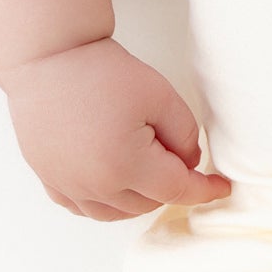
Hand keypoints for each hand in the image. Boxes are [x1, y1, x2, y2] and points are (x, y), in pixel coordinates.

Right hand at [2, 37, 234, 220]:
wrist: (49, 58)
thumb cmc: (103, 72)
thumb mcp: (161, 96)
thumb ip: (185, 135)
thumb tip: (188, 164)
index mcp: (125, 166)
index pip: (176, 190)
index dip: (204, 190)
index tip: (222, 188)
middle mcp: (94, 186)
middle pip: (148, 203)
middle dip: (168, 183)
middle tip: (171, 147)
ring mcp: (68, 186)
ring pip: (117, 212)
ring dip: (140, 197)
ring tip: (148, 166)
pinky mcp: (49, 179)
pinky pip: (85, 208)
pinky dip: (106, 202)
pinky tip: (115, 181)